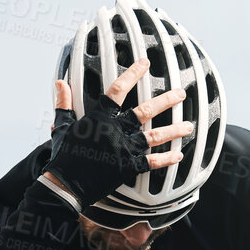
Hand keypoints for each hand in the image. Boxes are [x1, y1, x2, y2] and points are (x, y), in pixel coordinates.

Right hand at [45, 60, 195, 206]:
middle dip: (165, 101)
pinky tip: (178, 155)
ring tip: (188, 126)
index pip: (119, 89)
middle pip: (145, 111)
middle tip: (180, 94)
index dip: (133, 74)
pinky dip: (166, 159)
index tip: (145, 64)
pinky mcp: (128, 168)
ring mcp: (124, 149)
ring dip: (174, 130)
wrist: (67, 185)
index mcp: (100, 117)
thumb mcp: (63, 126)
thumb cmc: (64, 155)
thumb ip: (64, 104)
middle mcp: (116, 130)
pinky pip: (151, 162)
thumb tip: (60, 83)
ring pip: (154, 136)